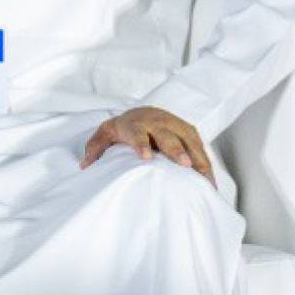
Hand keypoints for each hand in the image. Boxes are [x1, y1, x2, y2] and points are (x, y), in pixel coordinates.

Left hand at [80, 106, 211, 180]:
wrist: (143, 112)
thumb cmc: (123, 128)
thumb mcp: (105, 133)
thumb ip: (95, 147)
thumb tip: (85, 165)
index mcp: (134, 123)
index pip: (137, 133)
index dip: (141, 144)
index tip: (146, 157)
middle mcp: (157, 122)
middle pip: (167, 136)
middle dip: (176, 149)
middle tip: (184, 164)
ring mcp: (176, 125)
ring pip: (189, 141)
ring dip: (198, 159)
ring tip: (205, 180)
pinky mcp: (190, 132)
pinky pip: (200, 147)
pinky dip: (206, 163)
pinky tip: (209, 182)